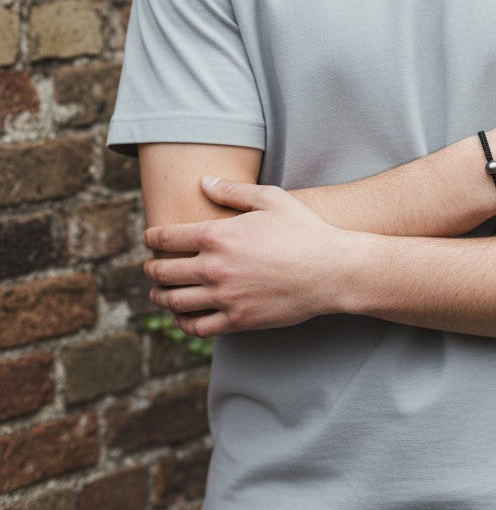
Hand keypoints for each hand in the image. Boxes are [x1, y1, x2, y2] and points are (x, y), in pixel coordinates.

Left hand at [144, 181, 350, 335]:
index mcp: (218, 235)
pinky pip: (197, 327)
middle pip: (163, 272)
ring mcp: (225, 297)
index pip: (166, 238)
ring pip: (174, 302)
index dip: (151, 238)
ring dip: (160, 296)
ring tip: (159, 293)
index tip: (150, 239)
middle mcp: (215, 267)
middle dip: (151, 268)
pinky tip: (182, 316)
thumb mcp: (271, 199)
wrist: (332, 271)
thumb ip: (233, 191)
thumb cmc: (304, 230)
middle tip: (150, 267)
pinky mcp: (238, 321)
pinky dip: (182, 322)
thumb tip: (204, 182)